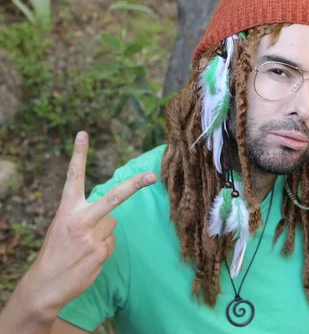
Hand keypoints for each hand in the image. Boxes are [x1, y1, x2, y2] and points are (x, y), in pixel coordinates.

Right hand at [18, 131, 156, 318]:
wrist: (45, 285)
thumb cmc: (57, 252)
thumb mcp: (64, 228)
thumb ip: (85, 216)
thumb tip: (112, 216)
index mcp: (66, 210)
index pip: (73, 177)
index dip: (79, 155)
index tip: (83, 134)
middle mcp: (80, 219)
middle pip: (113, 197)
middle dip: (135, 185)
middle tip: (152, 176)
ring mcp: (92, 236)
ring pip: (113, 224)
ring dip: (103, 234)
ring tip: (84, 247)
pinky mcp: (100, 251)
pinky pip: (112, 243)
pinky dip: (103, 249)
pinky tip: (88, 258)